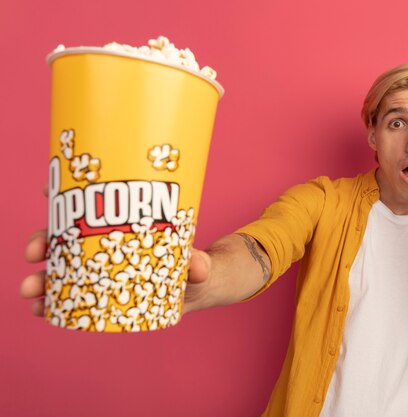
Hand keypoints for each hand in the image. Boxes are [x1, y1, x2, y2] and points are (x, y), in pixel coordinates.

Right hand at [20, 183, 212, 316]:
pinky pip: (71, 298)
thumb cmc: (198, 265)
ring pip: (63, 268)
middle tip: (34, 253)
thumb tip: (195, 266)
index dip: (68, 193)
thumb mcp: (199, 262)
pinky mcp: (105, 297)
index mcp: (127, 225)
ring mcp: (104, 271)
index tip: (48, 190)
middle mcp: (109, 244)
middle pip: (68, 237)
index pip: (93, 203)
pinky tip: (42, 310)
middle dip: (44, 242)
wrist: (203, 288)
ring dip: (41, 277)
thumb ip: (200, 264)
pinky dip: (53, 303)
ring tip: (32, 291)